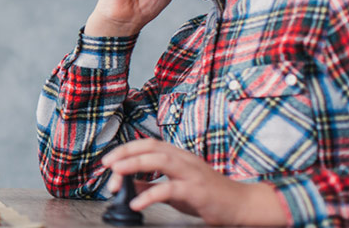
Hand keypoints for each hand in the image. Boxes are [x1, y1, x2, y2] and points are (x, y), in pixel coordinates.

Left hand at [102, 139, 284, 225]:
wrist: (241, 205)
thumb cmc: (208, 195)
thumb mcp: (174, 188)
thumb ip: (150, 184)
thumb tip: (127, 184)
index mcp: (178, 156)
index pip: (148, 144)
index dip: (126, 149)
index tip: (108, 160)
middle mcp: (184, 160)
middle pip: (151, 148)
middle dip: (125, 153)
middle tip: (107, 165)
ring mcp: (192, 174)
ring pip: (161, 160)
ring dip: (135, 164)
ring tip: (117, 174)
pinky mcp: (197, 191)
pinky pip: (170, 189)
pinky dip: (150, 195)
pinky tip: (137, 203)